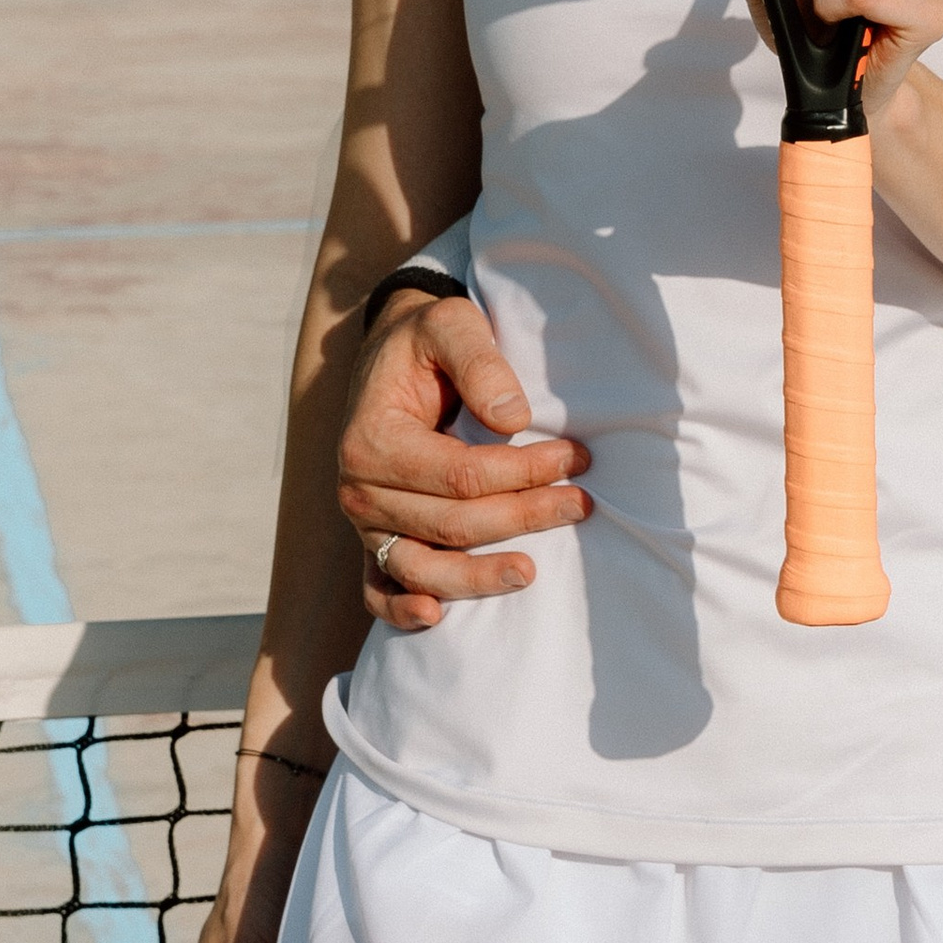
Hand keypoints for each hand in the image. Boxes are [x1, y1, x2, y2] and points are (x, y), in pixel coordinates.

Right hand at [335, 291, 590, 633]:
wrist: (391, 353)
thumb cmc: (425, 340)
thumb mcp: (450, 325)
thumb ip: (480, 363)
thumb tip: (515, 419)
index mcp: (373, 440)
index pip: (461, 474)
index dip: (524, 472)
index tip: (576, 458)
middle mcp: (360, 489)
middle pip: (452, 522)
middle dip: (523, 516)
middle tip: (582, 504)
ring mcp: (363, 521)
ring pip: (420, 566)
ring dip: (476, 577)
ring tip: (530, 573)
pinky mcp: (372, 538)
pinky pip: (378, 587)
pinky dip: (401, 609)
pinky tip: (437, 617)